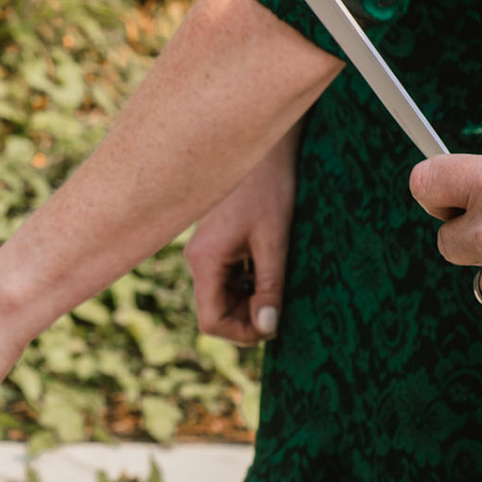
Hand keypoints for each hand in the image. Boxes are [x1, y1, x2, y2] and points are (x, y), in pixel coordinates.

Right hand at [183, 125, 300, 343]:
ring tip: (278, 279)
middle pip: (216, 311)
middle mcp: (197, 260)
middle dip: (248, 316)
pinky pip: (228, 280)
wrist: (263, 148)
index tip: (275, 323)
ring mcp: (204, 253)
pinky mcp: (215, 246)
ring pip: (223, 297)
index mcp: (205, 260)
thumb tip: (268, 327)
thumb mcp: (275, 241)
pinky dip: (249, 283)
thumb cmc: (269, 188)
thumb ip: (270, 286)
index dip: (242, 333)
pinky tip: (269, 264)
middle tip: (283, 304)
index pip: (211, 321)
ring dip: (251, 299)